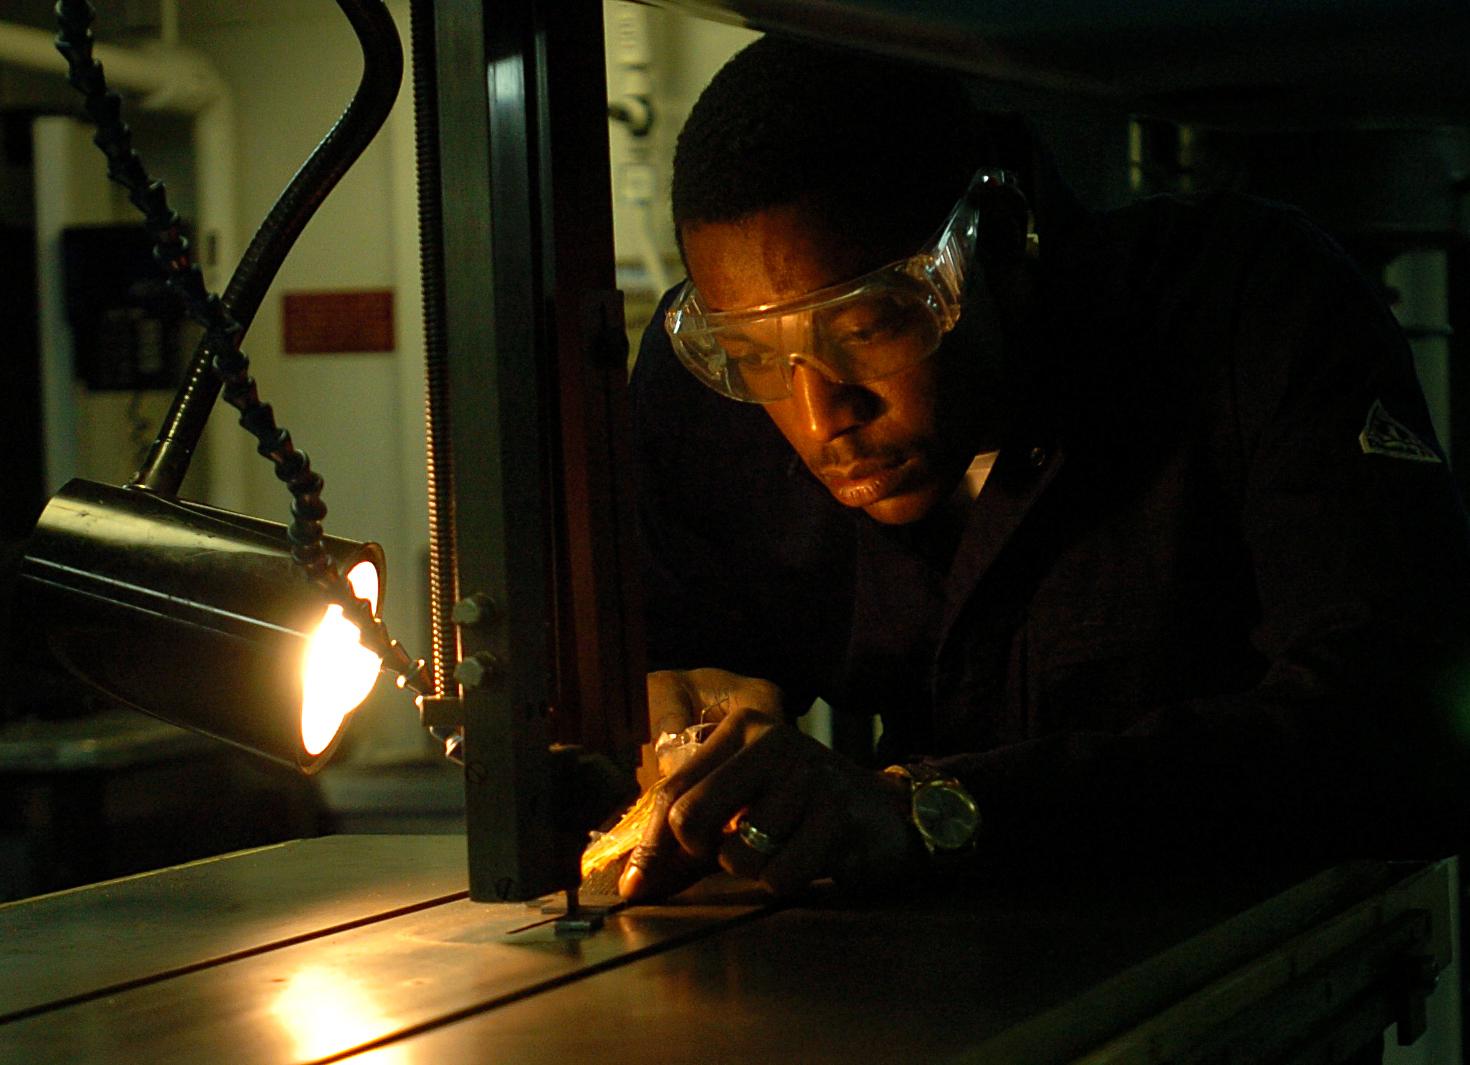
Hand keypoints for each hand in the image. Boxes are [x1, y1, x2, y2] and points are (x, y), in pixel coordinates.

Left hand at [619, 668, 914, 899]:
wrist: (887, 815)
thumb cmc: (800, 814)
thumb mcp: (741, 810)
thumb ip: (687, 843)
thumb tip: (635, 885)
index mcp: (742, 728)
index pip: (671, 791)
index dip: (650, 847)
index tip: (637, 888)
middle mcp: (774, 741)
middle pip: (690, 818)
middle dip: (704, 854)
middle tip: (733, 851)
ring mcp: (808, 773)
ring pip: (736, 854)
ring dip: (754, 870)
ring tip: (784, 848)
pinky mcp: (837, 812)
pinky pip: (779, 875)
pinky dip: (786, 881)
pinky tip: (810, 858)